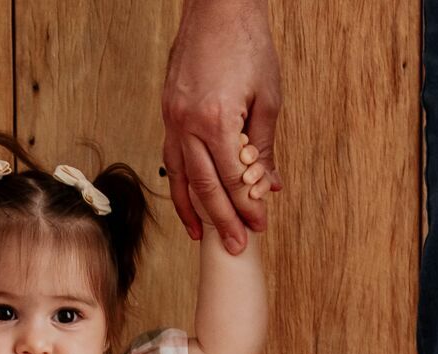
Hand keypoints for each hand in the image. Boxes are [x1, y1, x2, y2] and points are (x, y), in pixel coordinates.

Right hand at [162, 0, 281, 254]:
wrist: (217, 8)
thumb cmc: (246, 43)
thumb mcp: (269, 97)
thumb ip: (265, 146)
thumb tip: (268, 184)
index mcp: (216, 119)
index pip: (234, 178)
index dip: (248, 206)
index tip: (260, 225)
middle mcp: (188, 124)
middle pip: (206, 187)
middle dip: (223, 220)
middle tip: (235, 246)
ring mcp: (173, 119)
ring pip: (182, 178)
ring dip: (195, 212)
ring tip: (204, 237)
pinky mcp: (168, 113)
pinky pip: (172, 159)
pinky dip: (181, 186)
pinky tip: (188, 203)